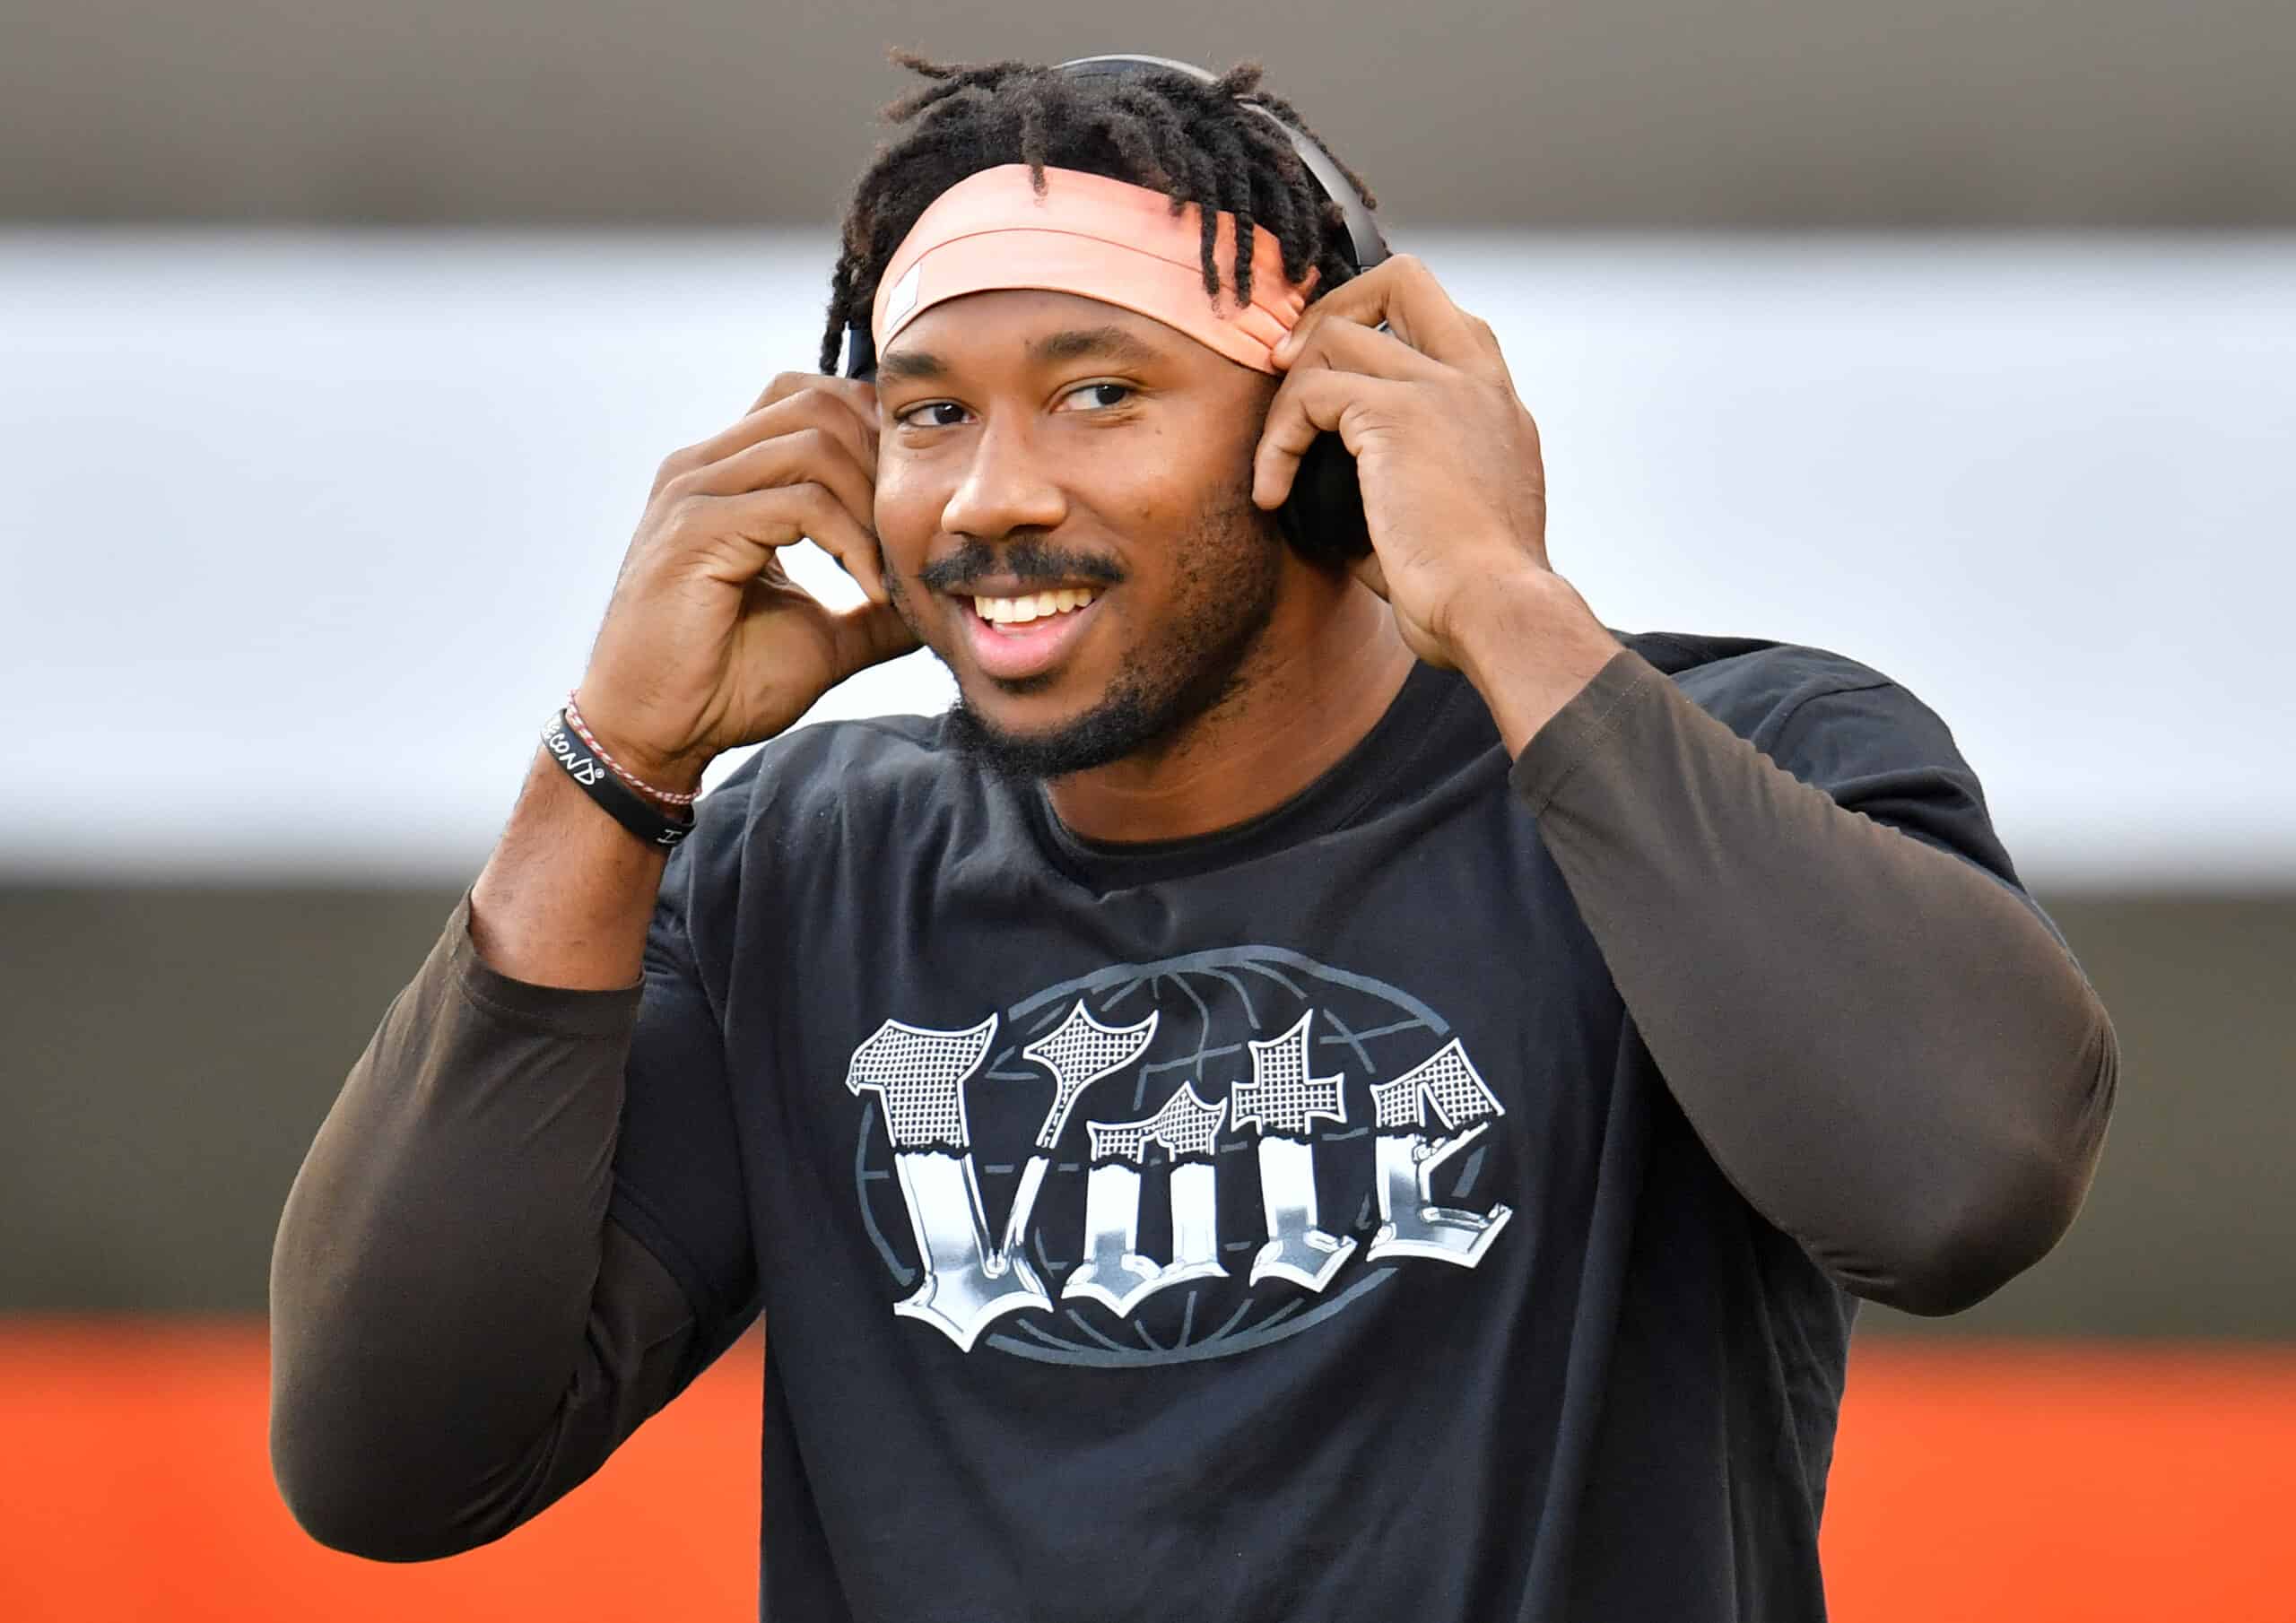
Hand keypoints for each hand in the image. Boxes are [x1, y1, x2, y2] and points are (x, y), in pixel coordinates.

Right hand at [573, 374, 919, 792]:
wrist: (653, 734)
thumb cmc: (722, 684)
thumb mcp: (823, 636)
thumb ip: (875, 609)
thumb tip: (935, 600)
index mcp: (727, 475)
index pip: (810, 398)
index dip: (873, 437)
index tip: (909, 509)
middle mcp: (703, 467)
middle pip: (818, 402)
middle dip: (881, 460)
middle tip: (908, 532)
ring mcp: (694, 492)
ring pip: (814, 442)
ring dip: (870, 503)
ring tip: (888, 565)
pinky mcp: (695, 529)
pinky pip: (799, 503)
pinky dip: (850, 541)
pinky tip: (868, 589)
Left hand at [1250, 254, 1573, 670]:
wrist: (1494, 609)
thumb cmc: (1470, 590)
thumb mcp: (1450, 516)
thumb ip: (1407, 476)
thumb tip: (1338, 485)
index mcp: (1496, 403)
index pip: (1441, 319)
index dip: (1376, 326)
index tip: (1331, 376)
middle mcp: (1477, 380)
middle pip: (1403, 278)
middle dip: (1332, 308)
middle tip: (1289, 369)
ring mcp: (1441, 388)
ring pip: (1338, 335)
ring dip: (1289, 393)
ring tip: (1274, 458)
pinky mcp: (1398, 414)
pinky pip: (1309, 393)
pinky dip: (1276, 441)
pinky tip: (1274, 493)